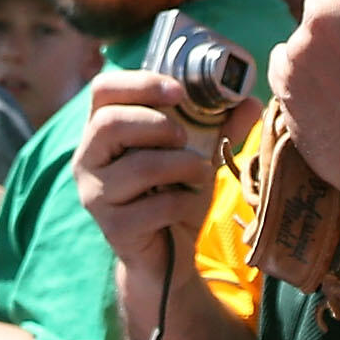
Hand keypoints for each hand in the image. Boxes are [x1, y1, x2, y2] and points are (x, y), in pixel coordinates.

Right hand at [74, 72, 236, 269]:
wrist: (167, 257)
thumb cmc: (174, 195)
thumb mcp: (197, 154)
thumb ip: (220, 127)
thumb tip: (251, 102)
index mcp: (102, 131)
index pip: (103, 89)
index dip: (140, 82)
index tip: (179, 91)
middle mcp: (88, 160)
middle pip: (109, 123)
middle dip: (158, 125)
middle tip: (186, 137)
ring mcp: (96, 195)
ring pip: (138, 166)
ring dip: (182, 165)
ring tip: (200, 172)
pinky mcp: (114, 227)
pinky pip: (155, 205)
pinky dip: (185, 201)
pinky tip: (191, 203)